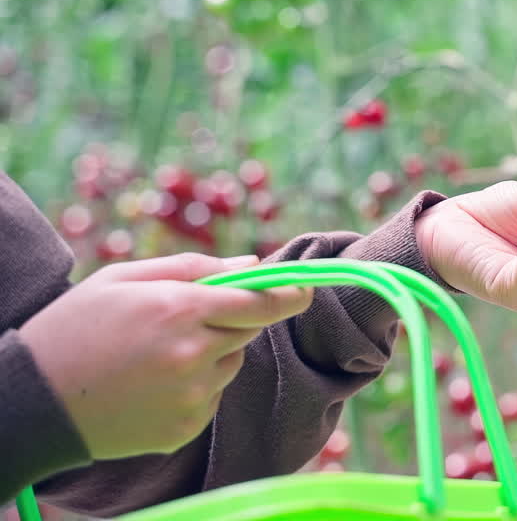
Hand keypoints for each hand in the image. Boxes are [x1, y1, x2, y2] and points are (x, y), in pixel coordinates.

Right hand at [19, 253, 313, 458]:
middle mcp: (192, 354)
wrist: (33, 400)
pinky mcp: (184, 428)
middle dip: (234, 318)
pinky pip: (211, 396)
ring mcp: (191, 396)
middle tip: (190, 316)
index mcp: (180, 309)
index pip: (260, 302)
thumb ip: (193, 267)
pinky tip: (152, 383)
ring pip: (230, 363)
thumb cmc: (76, 326)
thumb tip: (252, 265)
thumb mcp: (124, 278)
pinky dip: (195, 386)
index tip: (305, 290)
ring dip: (212, 353)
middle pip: (248, 330)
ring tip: (157, 353)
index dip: (289, 295)